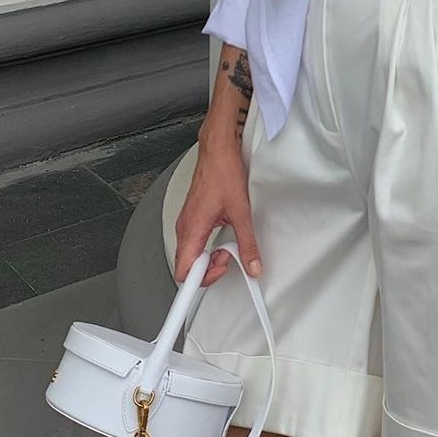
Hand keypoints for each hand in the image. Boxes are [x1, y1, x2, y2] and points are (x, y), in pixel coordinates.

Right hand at [174, 139, 263, 287]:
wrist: (217, 150)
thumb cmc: (223, 172)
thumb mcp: (241, 211)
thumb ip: (248, 242)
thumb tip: (253, 264)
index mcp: (193, 229)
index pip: (183, 271)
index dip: (197, 283)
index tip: (209, 286)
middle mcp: (185, 227)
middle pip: (188, 265)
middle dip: (210, 267)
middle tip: (229, 258)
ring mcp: (187, 221)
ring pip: (191, 253)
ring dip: (210, 256)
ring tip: (228, 245)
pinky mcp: (192, 216)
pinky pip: (194, 241)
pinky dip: (208, 245)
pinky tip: (223, 235)